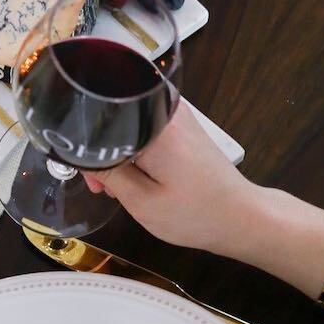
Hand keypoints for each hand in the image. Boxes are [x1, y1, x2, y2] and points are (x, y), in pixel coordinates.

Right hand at [82, 104, 255, 255]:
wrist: (244, 218)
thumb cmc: (197, 213)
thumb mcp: (143, 202)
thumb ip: (108, 173)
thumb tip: (78, 152)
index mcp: (154, 122)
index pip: (101, 120)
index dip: (84, 147)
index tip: (87, 176)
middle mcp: (164, 106)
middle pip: (113, 117)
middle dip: (100, 149)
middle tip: (101, 187)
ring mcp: (174, 111)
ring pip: (126, 123)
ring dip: (116, 149)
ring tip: (117, 186)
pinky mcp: (180, 121)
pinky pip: (142, 126)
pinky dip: (132, 147)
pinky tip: (134, 174)